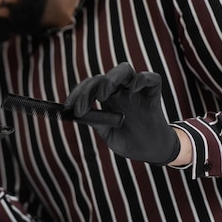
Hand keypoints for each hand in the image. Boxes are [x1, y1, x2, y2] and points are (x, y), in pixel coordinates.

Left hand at [64, 63, 179, 165]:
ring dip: (110, 79)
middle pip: (102, 77)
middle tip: (81, 108)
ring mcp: (137, 91)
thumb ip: (96, 122)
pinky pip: (151, 78)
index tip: (67, 107)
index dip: (77, 93)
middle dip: (88, 90)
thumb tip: (76, 114)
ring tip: (102, 96)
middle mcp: (120, 90)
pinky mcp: (154, 94)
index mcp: (107, 97)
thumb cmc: (128, 141)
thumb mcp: (108, 133)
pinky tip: (132, 89)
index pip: (90, 85)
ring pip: (124, 70)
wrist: (151, 151)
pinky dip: (141, 79)